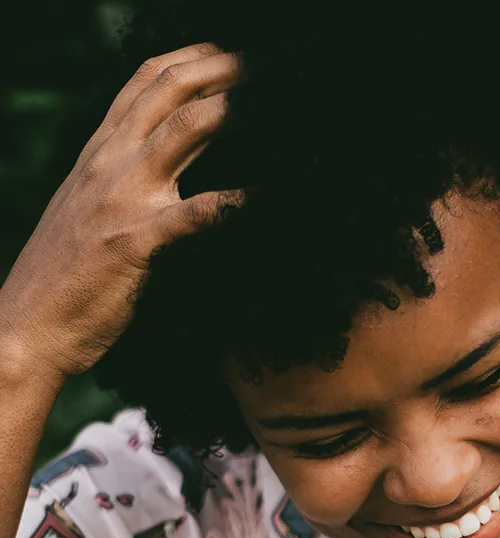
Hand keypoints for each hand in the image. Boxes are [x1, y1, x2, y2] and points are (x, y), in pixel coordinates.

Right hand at [0, 42, 244, 379]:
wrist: (29, 325)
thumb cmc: (62, 276)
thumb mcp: (86, 211)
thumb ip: (119, 182)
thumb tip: (162, 175)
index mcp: (99, 154)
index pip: (146, 83)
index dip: (192, 60)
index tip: (230, 57)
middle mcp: (110, 163)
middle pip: (170, 90)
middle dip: (222, 69)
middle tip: (265, 68)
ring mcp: (123, 198)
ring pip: (184, 130)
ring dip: (232, 109)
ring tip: (276, 105)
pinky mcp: (137, 242)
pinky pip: (198, 213)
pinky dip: (237, 203)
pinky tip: (268, 200)